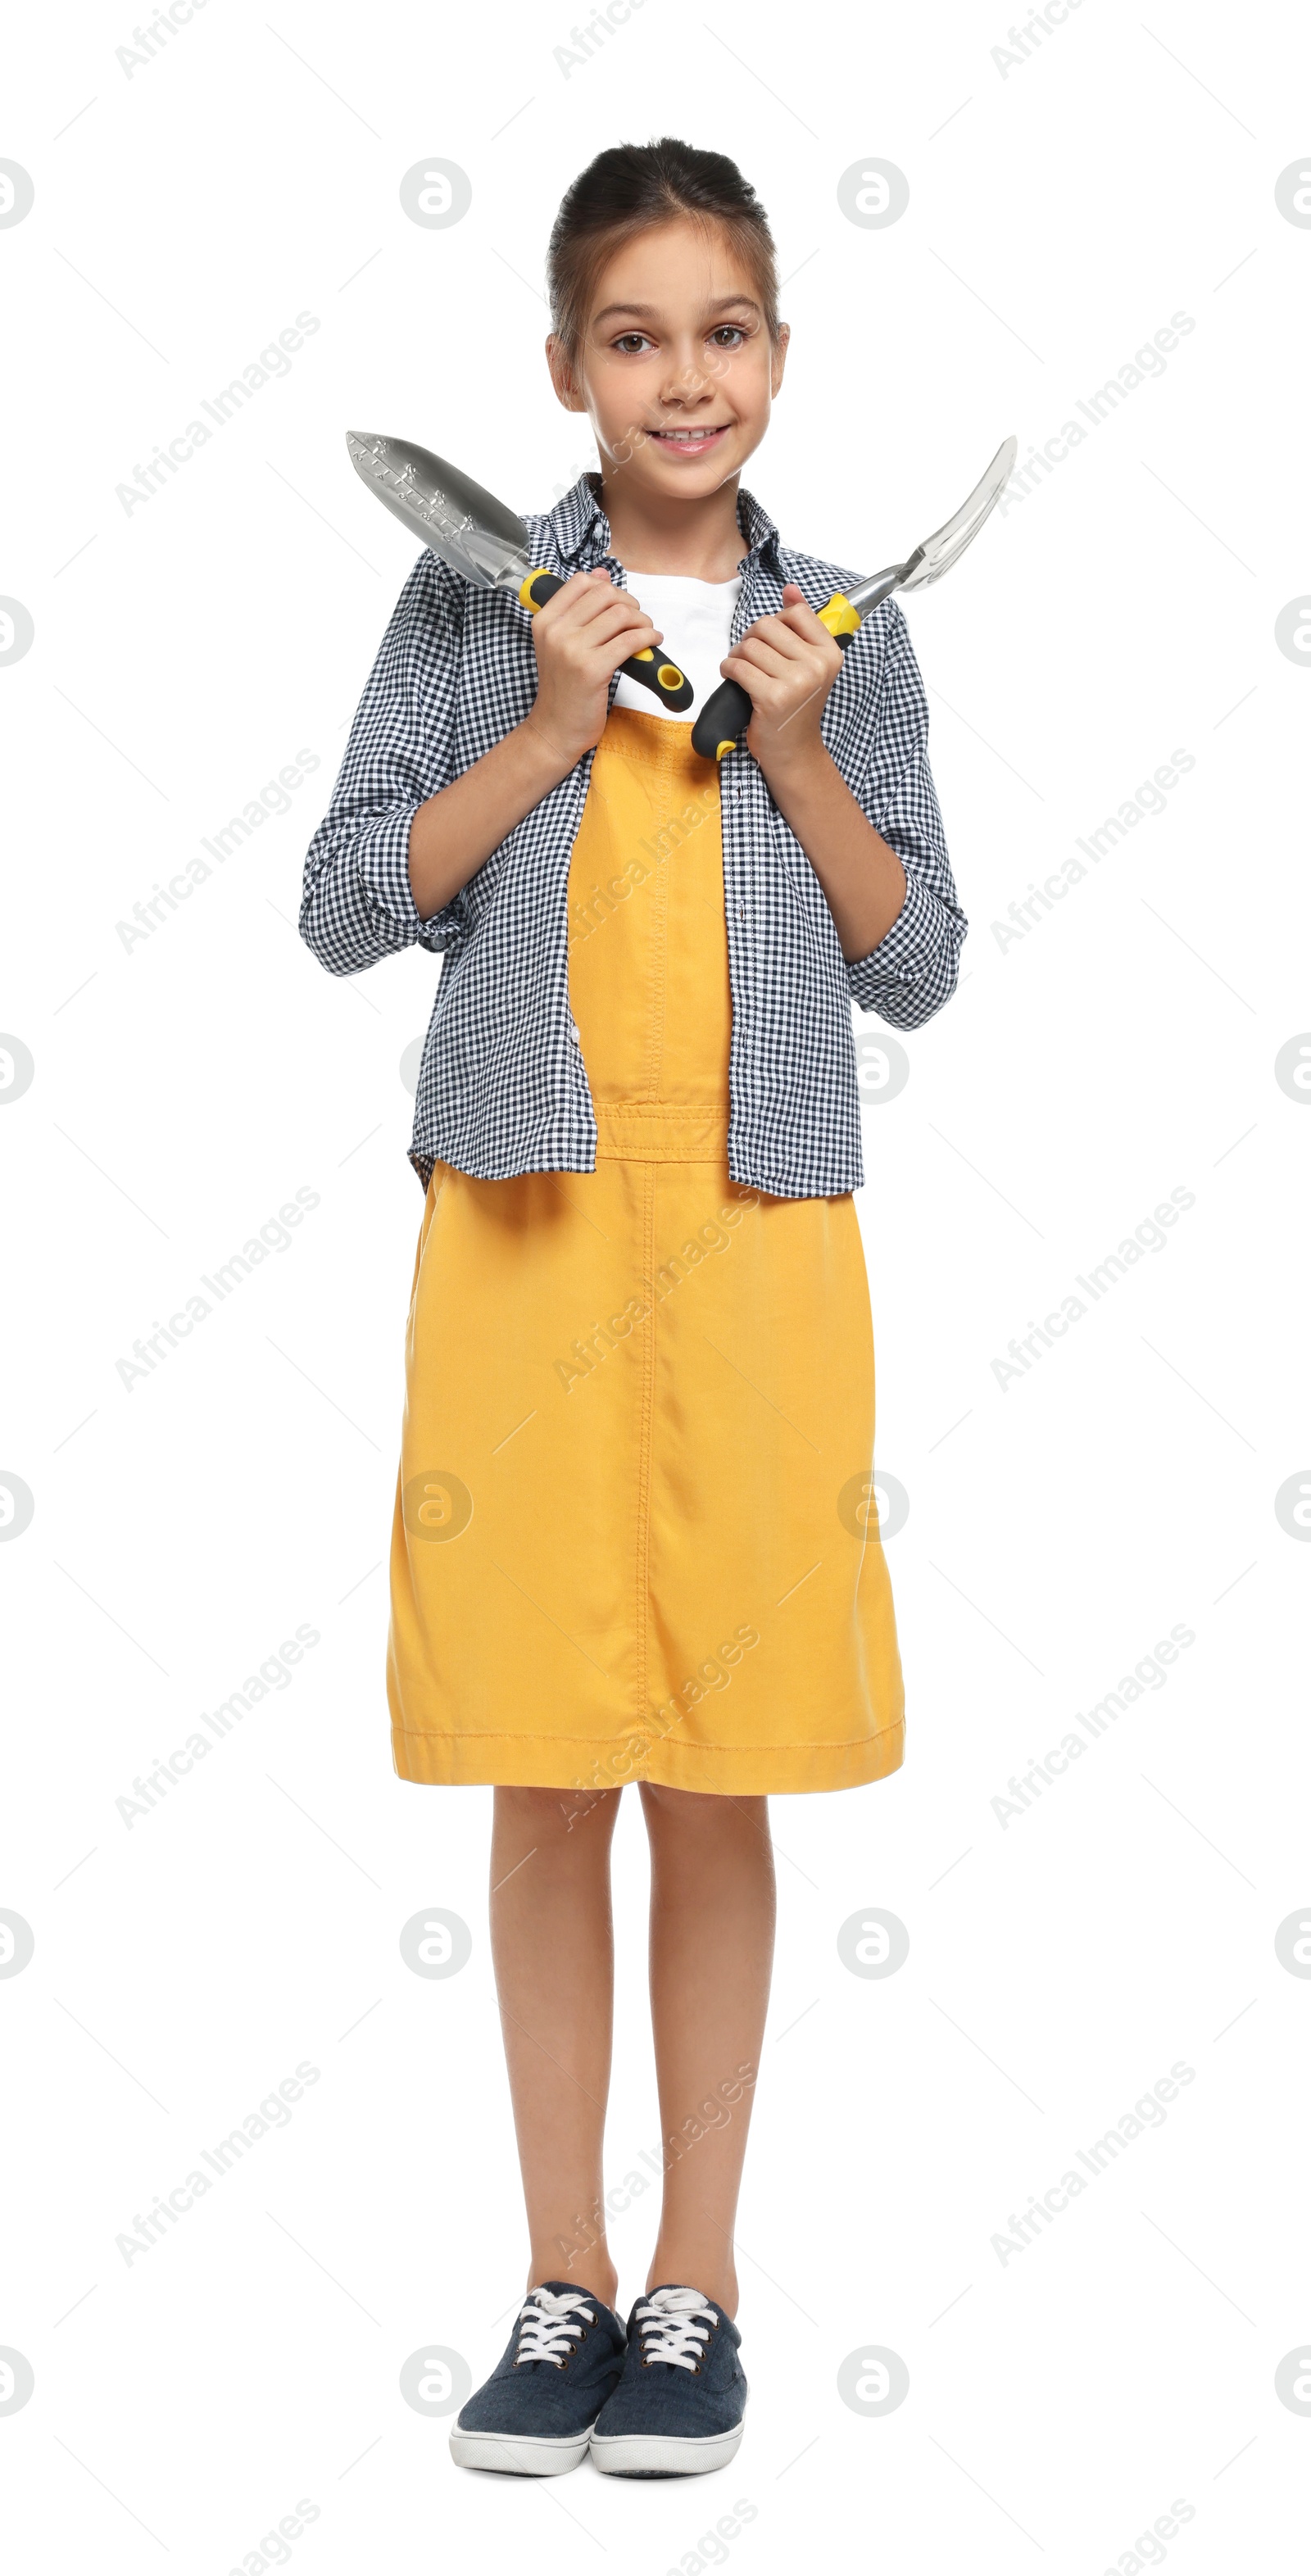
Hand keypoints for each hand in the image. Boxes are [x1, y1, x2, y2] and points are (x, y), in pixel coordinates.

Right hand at [523, 568, 661, 770]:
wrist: (555, 728)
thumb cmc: (562, 688)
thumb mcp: (561, 643)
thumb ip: (579, 608)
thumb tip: (602, 573)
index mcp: (545, 620)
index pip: (582, 582)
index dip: (608, 588)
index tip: (619, 604)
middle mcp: (556, 631)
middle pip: (605, 594)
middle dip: (630, 603)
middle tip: (637, 620)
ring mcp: (572, 650)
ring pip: (621, 615)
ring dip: (643, 620)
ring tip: (647, 632)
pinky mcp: (592, 669)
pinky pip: (630, 640)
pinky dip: (648, 637)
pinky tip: (652, 642)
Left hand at [719, 582, 843, 781]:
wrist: (793, 749)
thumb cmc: (797, 706)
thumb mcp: (808, 664)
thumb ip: (801, 625)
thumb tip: (790, 589)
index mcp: (829, 653)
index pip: (797, 613)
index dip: (776, 622)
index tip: (771, 639)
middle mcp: (816, 666)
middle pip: (768, 625)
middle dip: (751, 638)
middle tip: (750, 656)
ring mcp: (796, 682)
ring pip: (750, 645)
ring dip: (737, 655)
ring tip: (742, 668)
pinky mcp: (772, 697)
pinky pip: (738, 666)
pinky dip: (728, 669)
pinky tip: (733, 678)